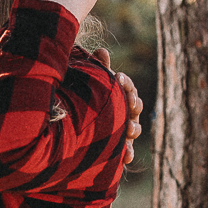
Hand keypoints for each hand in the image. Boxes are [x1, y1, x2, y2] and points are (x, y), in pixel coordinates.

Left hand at [93, 49, 143, 163]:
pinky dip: (128, 154)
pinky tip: (125, 156)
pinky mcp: (117, 148)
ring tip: (128, 130)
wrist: (71, 129)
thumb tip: (102, 51)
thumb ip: (98, 68)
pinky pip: (126, 152)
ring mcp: (122, 130)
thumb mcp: (90, 84)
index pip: (129, 88)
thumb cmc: (85, 101)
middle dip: (133, 104)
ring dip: (134, 129)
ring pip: (134, 129)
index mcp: (120, 96)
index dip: (125, 83)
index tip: (118, 77)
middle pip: (135, 107)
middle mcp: (125, 112)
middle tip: (129, 103)